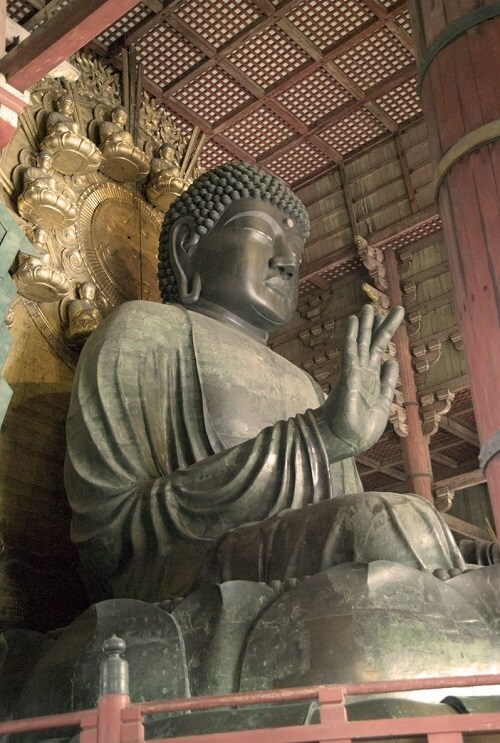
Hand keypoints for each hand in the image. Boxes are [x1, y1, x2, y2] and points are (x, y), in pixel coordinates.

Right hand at [314, 304, 403, 461]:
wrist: (346, 440)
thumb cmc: (361, 428)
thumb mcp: (383, 403)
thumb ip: (387, 382)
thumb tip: (392, 362)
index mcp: (373, 380)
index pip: (380, 352)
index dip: (385, 335)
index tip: (388, 318)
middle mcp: (364, 373)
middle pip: (374, 344)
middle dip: (381, 325)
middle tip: (388, 307)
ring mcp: (355, 373)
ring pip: (363, 343)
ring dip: (366, 324)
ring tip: (369, 306)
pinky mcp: (348, 375)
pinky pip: (350, 350)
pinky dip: (351, 335)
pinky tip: (352, 320)